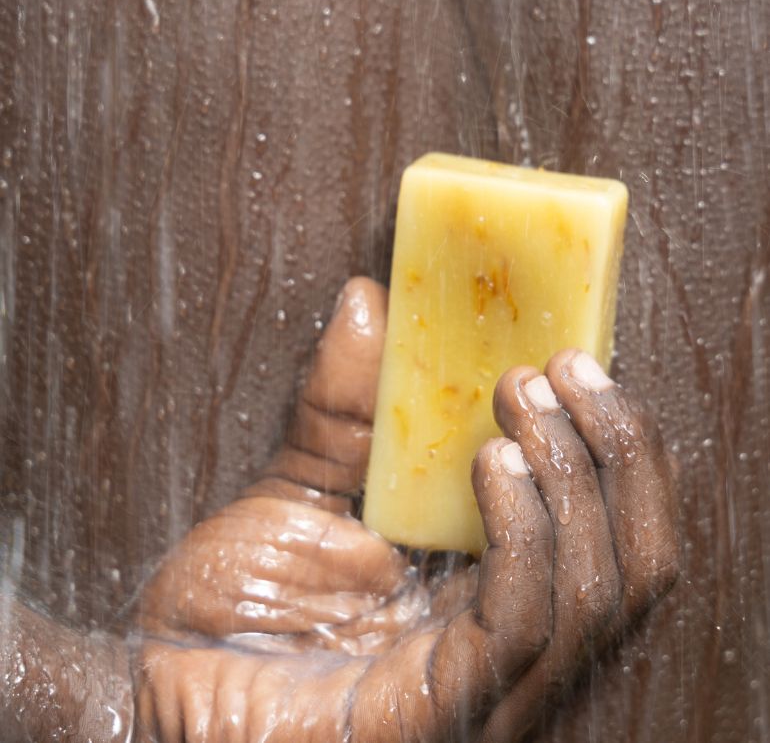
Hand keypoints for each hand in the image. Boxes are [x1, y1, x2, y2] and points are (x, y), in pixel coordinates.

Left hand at [134, 278, 677, 741]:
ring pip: (597, 592)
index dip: (618, 444)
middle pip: (634, 566)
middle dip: (615, 449)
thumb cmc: (237, 599)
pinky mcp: (438, 710)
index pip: (612, 532)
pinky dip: (525, 532)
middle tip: (562, 370)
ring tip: (519, 398)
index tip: (573, 363)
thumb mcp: (306, 482)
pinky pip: (521, 623)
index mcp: (492, 595)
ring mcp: (483, 687)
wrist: (163, 681)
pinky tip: (492, 460)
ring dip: (576, 475)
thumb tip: (368, 299)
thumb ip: (345, 404)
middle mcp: (509, 649)